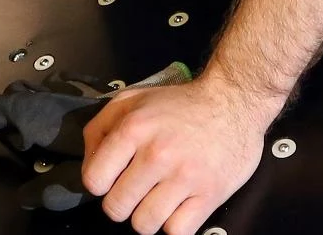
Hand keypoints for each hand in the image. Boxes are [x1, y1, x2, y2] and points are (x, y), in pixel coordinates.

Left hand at [78, 76, 277, 234]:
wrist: (233, 101)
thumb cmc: (179, 104)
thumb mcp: (131, 100)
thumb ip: (100, 128)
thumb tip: (88, 166)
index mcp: (133, 129)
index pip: (94, 180)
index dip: (100, 183)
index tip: (113, 178)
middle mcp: (157, 154)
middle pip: (116, 208)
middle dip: (123, 203)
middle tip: (137, 190)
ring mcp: (185, 177)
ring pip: (144, 225)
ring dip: (147, 216)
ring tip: (157, 198)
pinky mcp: (210, 194)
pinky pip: (176, 232)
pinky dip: (174, 224)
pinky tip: (178, 206)